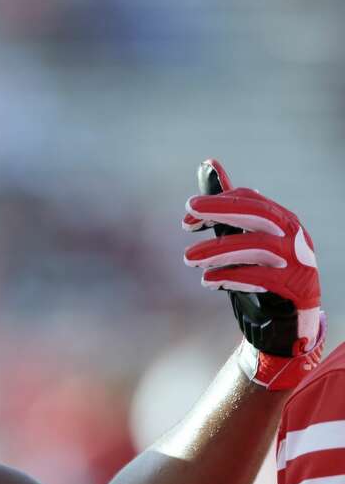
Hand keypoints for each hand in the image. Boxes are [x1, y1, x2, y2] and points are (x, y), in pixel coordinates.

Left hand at [183, 159, 322, 389]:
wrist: (284, 320)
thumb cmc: (260, 271)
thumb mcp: (240, 236)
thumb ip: (225, 205)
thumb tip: (209, 163)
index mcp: (281, 219)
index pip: (250, 200)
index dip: (216, 203)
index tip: (187, 215)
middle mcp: (294, 236)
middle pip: (259, 215)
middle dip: (220, 213)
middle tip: (186, 221)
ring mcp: (298, 262)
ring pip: (258, 247)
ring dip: (218, 251)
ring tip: (188, 260)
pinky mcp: (296, 288)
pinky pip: (263, 278)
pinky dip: (232, 277)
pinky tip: (208, 281)